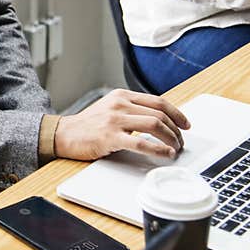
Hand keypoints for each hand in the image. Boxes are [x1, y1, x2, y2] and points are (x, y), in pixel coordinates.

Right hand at [54, 89, 189, 160]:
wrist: (63, 134)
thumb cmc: (87, 126)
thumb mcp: (110, 108)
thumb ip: (131, 110)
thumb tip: (158, 121)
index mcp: (121, 95)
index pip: (158, 101)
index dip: (177, 114)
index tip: (185, 124)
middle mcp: (119, 104)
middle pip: (159, 113)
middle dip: (176, 130)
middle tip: (180, 141)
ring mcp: (114, 120)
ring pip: (154, 124)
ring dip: (171, 138)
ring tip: (175, 148)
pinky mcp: (110, 137)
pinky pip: (142, 142)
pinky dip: (158, 149)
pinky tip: (165, 153)